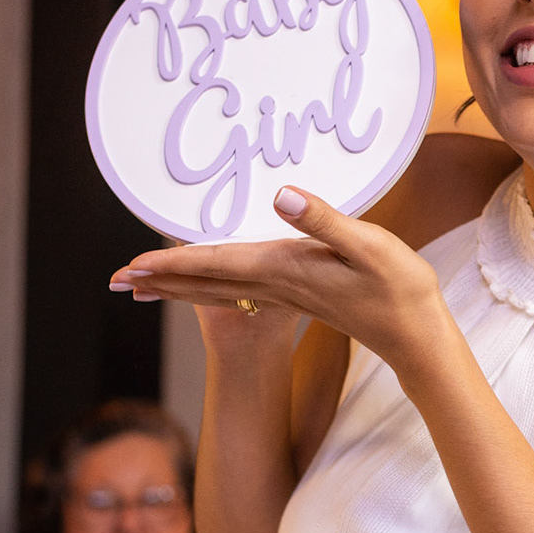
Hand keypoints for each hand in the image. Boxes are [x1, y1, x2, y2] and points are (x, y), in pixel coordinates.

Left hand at [110, 187, 452, 372]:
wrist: (417, 336)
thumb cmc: (400, 289)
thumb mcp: (369, 245)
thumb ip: (324, 220)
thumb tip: (280, 197)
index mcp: (285, 269)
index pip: (216, 262)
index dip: (171, 260)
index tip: (131, 264)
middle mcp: (278, 286)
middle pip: (204, 282)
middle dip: (159, 280)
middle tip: (116, 281)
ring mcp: (287, 296)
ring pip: (217, 291)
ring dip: (177, 287)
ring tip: (143, 287)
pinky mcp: (300, 298)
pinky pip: (239, 293)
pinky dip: (210, 288)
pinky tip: (205, 287)